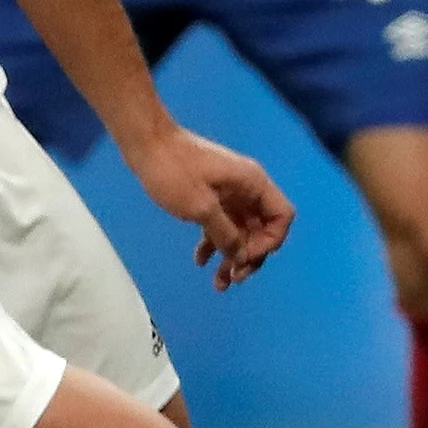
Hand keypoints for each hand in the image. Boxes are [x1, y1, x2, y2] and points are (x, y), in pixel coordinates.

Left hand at [123, 127, 293, 290]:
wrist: (146, 143)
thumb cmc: (173, 169)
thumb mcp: (201, 208)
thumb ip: (226, 235)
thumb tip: (241, 257)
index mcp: (253, 183)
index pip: (281, 217)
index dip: (269, 243)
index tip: (244, 257)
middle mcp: (246, 187)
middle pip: (262, 228)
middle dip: (250, 256)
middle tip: (233, 279)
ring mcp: (229, 191)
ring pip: (240, 230)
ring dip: (232, 256)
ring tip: (219, 283)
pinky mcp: (211, 194)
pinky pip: (221, 224)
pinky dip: (214, 243)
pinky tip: (200, 261)